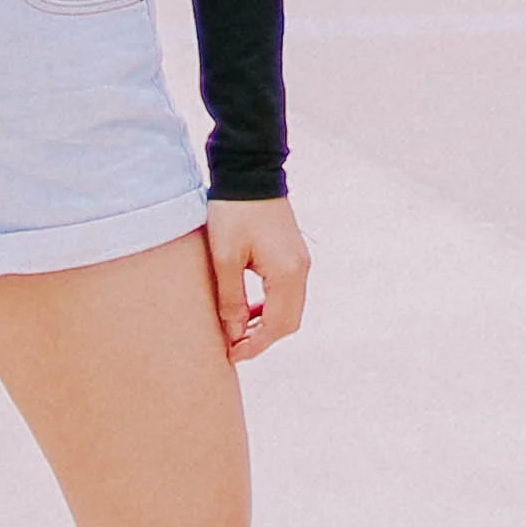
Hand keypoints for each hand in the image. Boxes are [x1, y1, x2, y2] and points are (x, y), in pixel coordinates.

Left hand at [205, 195, 309, 362]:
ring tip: (237, 330)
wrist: (250, 171)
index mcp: (286, 274)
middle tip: (233, 347)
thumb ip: (231, 298)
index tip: (232, 355)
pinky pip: (287, 291)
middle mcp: (300, 270)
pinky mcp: (293, 254)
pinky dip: (270, 306)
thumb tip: (234, 332)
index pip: (276, 325)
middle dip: (262, 338)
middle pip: (288, 322)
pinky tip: (248, 307)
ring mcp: (300, 261)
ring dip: (266, 323)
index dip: (255, 345)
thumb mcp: (225, 258)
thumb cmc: (233, 212)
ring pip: (289, 308)